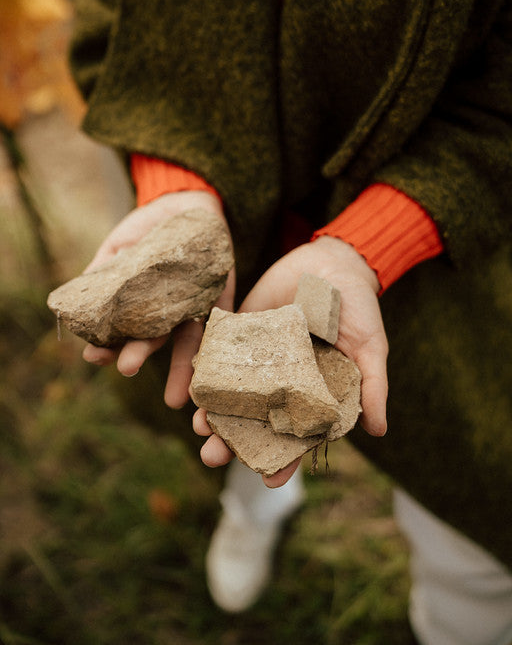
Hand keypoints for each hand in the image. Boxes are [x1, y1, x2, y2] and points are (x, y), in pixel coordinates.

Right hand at [82, 191, 234, 407]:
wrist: (186, 203)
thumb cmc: (146, 229)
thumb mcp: (119, 245)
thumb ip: (103, 269)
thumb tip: (75, 294)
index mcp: (137, 306)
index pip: (121, 332)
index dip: (107, 346)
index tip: (93, 357)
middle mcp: (166, 313)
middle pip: (153, 340)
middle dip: (138, 356)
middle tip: (125, 369)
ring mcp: (194, 307)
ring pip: (188, 343)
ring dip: (181, 371)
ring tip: (175, 400)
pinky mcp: (222, 297)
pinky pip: (222, 324)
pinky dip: (217, 346)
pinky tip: (210, 369)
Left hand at [193, 235, 387, 485]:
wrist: (332, 260)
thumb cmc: (359, 307)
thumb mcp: (371, 345)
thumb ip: (372, 384)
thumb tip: (379, 431)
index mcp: (313, 395)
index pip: (296, 436)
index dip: (285, 460)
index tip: (269, 483)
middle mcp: (282, 383)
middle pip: (256, 421)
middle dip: (235, 442)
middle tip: (213, 458)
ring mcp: (260, 359)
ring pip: (233, 394)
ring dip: (214, 412)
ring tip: (199, 426)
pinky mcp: (241, 331)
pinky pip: (219, 354)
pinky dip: (204, 371)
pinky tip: (190, 386)